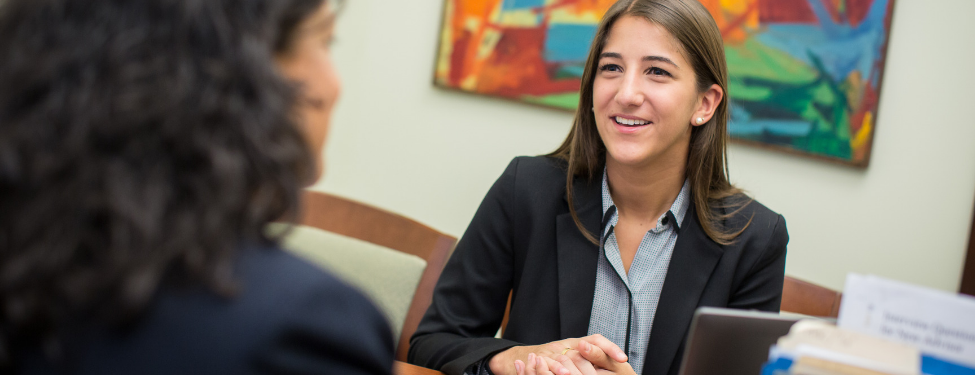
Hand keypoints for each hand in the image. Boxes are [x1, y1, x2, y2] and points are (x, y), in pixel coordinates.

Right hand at [490, 335, 626, 374]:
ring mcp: (552, 352)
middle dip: (596, 360)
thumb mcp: (573, 358)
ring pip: (567, 358)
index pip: (596, 340)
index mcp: (577, 344)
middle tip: (608, 373)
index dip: (610, 348)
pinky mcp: (539, 360)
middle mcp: (566, 345)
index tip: (623, 359)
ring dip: (577, 368)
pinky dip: (556, 370)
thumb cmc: (553, 362)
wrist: (523, 358)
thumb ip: (590, 360)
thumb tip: (615, 364)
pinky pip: (549, 364)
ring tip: (583, 374)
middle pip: (584, 349)